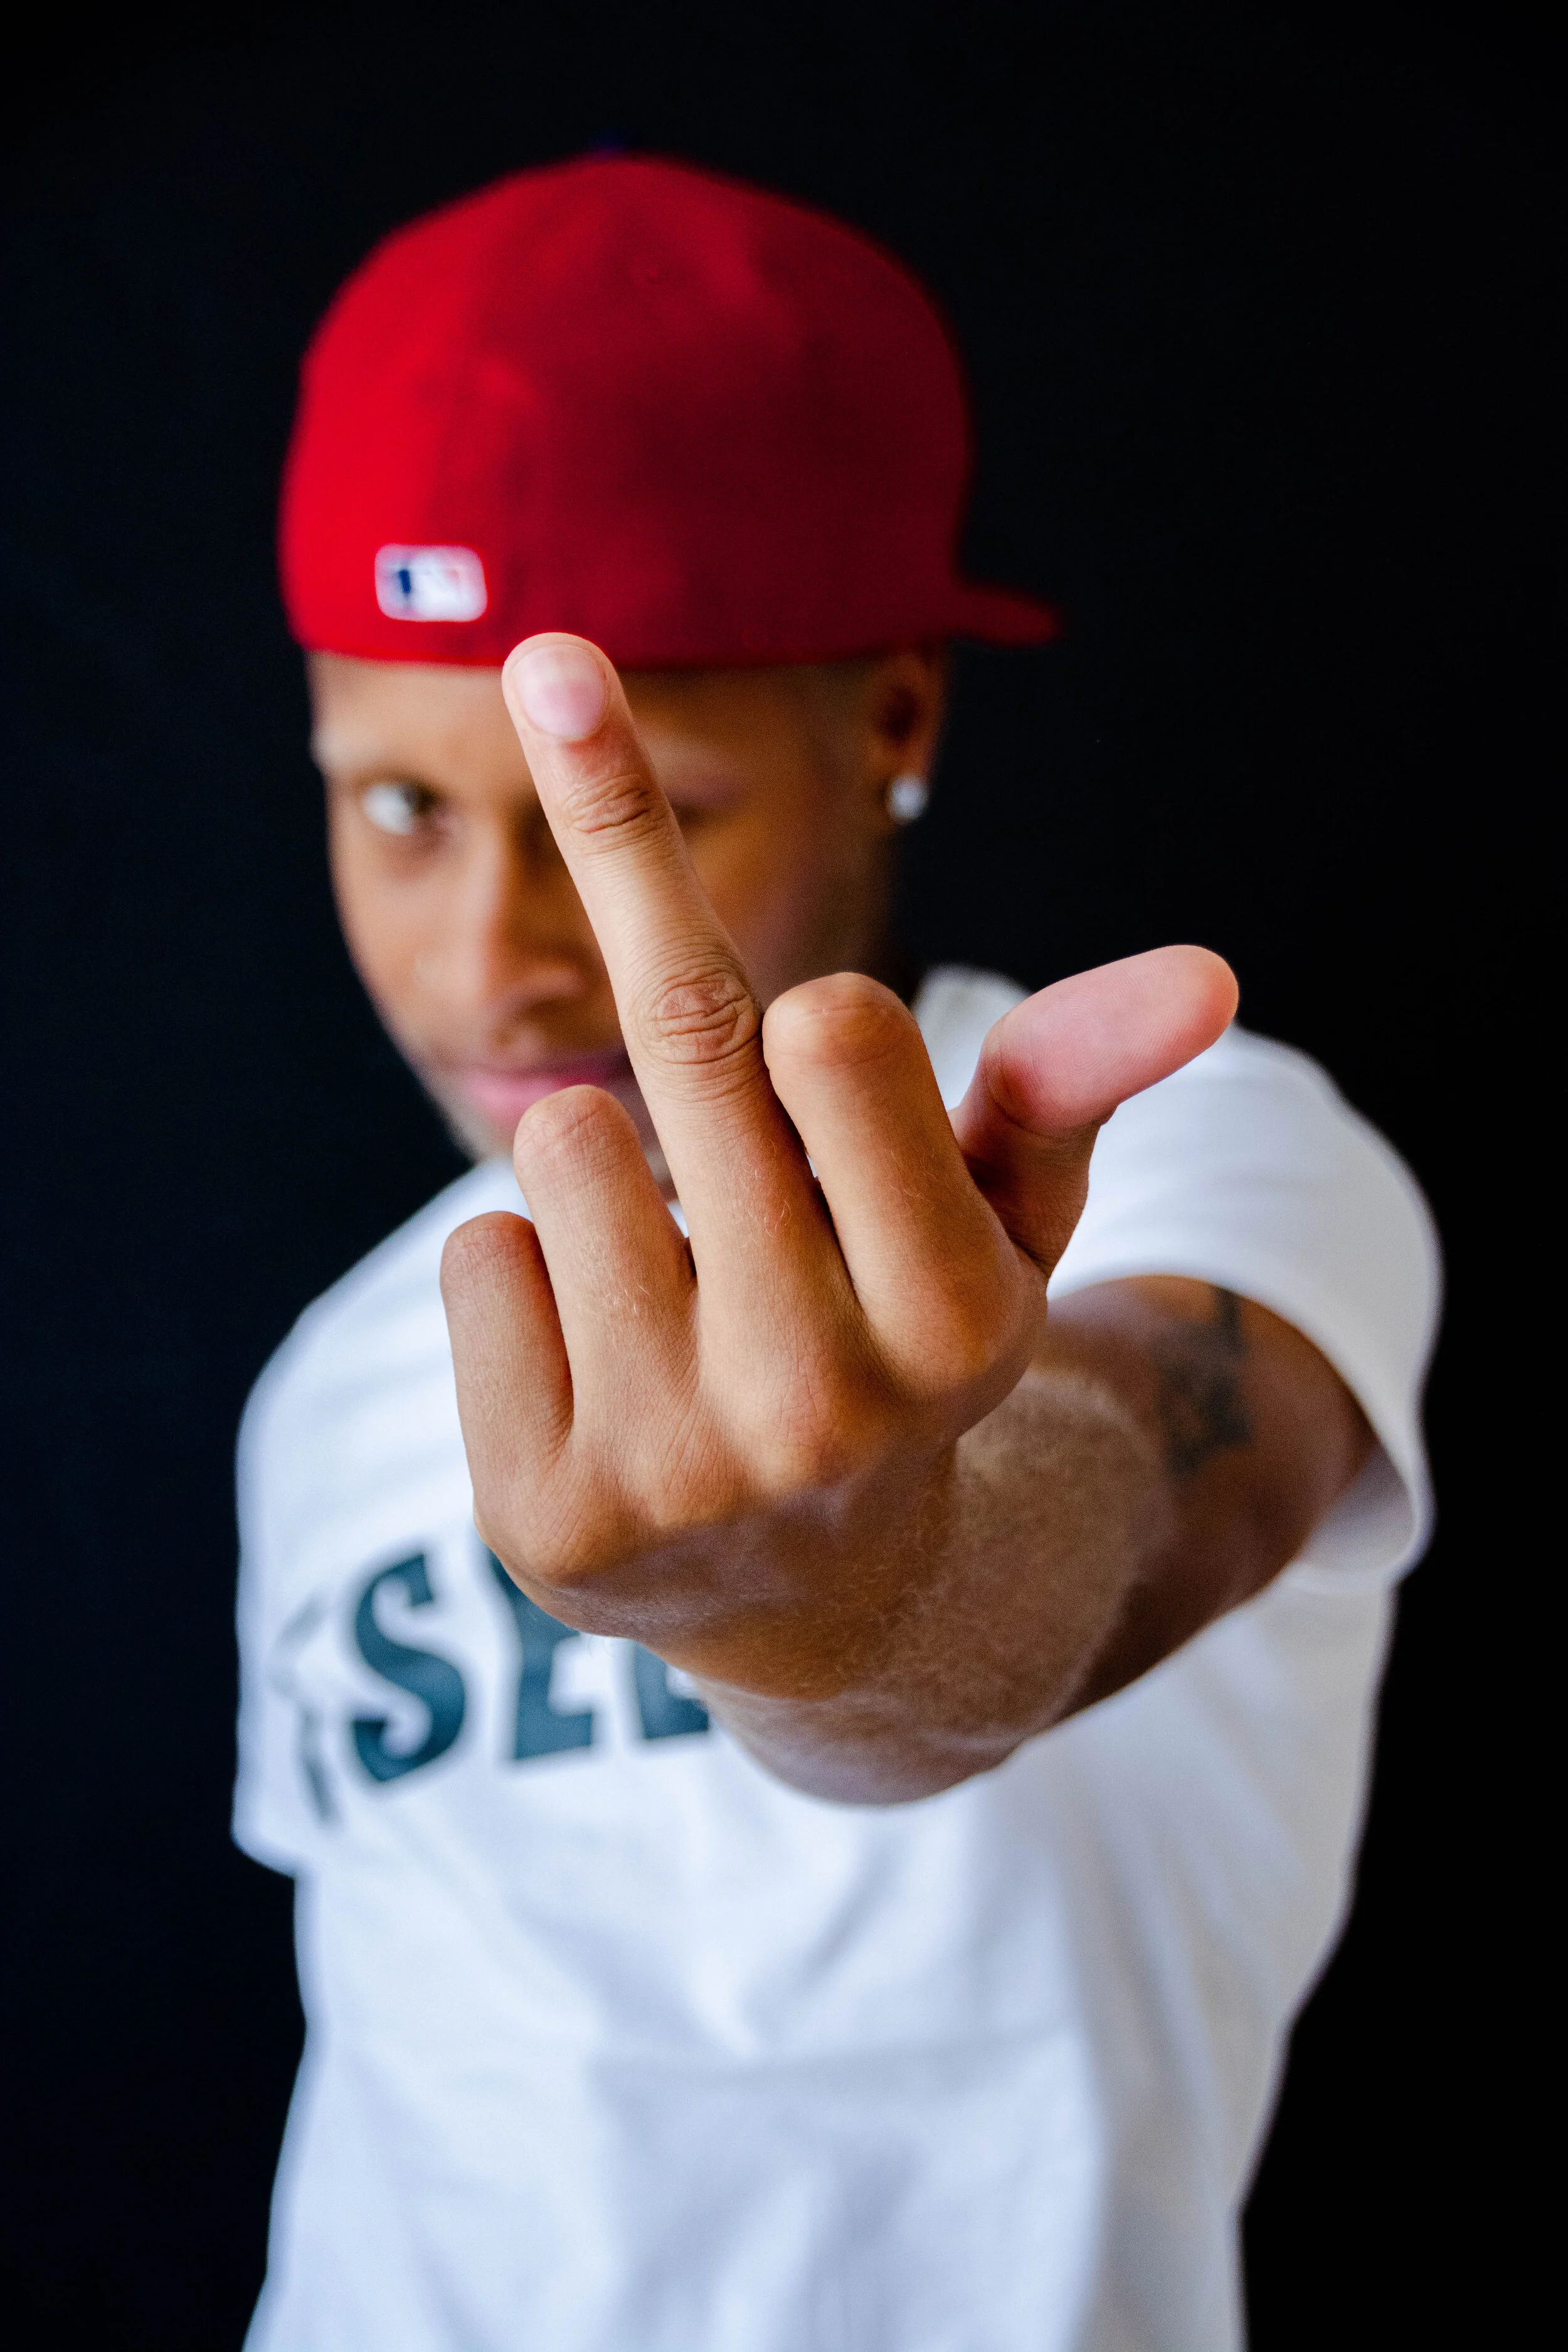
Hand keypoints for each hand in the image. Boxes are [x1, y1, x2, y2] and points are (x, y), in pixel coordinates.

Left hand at [441, 635, 1236, 1701]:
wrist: (804, 1591)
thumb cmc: (899, 1336)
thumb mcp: (1005, 1217)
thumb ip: (1076, 1075)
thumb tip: (1209, 971)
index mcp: (957, 1317)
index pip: (830, 1027)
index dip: (813, 1010)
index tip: (804, 1001)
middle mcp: (820, 1403)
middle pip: (685, 1047)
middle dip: (652, 918)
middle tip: (556, 681)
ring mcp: (674, 1470)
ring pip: (559, 1142)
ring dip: (606, 1169)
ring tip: (679, 1278)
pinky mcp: (544, 1517)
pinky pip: (475, 1259)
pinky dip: (525, 1275)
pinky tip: (606, 1363)